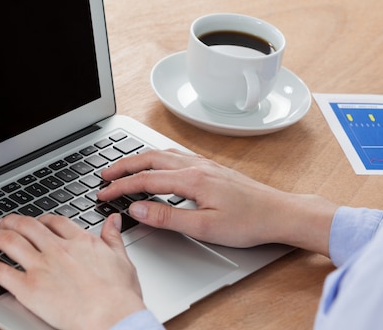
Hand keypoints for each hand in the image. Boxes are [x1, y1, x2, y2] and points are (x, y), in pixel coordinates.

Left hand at [0, 213, 145, 329]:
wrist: (112, 317)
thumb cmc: (119, 295)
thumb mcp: (122, 259)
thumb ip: (113, 237)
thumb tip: (113, 220)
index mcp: (79, 241)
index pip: (54, 222)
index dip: (40, 220)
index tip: (35, 222)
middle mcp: (56, 248)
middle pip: (26, 226)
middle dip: (11, 222)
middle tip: (2, 223)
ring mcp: (40, 266)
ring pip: (8, 241)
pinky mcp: (27, 287)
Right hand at [99, 149, 336, 254]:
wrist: (279, 212)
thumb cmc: (248, 221)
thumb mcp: (204, 227)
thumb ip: (167, 217)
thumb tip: (137, 210)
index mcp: (191, 179)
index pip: (145, 180)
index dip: (120, 187)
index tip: (103, 194)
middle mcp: (196, 166)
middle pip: (150, 159)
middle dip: (123, 166)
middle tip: (104, 176)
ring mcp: (204, 164)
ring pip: (163, 154)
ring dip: (140, 159)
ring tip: (124, 168)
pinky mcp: (211, 168)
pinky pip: (176, 155)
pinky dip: (157, 158)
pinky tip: (158, 165)